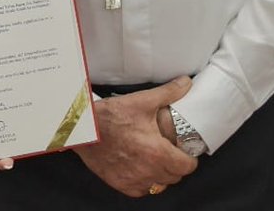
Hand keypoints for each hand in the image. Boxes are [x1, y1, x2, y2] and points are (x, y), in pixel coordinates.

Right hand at [73, 76, 197, 197]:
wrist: (83, 129)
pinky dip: (145, 182)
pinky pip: (142, 190)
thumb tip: (185, 83)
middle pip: (175, 177)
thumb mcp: (142, 101)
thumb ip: (168, 93)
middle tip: (171, 152)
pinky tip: (141, 168)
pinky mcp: (121, 184)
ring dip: (162, 175)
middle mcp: (147, 170)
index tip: (186, 152)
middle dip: (177, 165)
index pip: (186, 166)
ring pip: (159, 185)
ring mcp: (134, 180)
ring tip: (157, 160)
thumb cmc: (109, 117)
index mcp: (157, 152)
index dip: (189, 159)